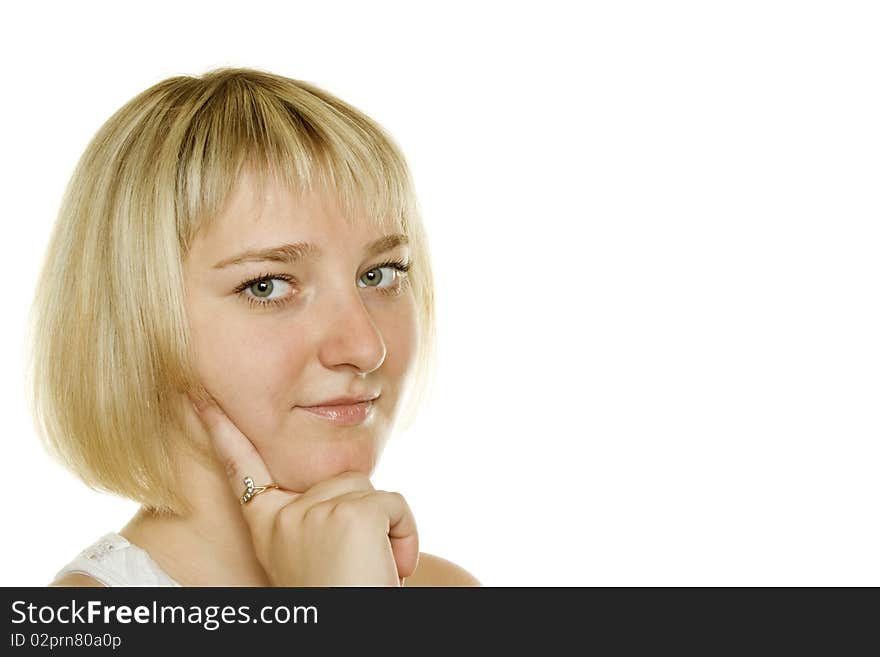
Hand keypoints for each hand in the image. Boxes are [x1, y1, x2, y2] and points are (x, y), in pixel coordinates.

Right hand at [188, 393, 418, 586]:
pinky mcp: (351, 516)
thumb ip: (311, 516)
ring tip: (373, 570)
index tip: (200, 399)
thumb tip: (337, 487)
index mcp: (266, 527)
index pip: (242, 469)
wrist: (352, 638)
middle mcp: (282, 517)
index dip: (222, 432)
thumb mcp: (312, 553)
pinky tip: (391, 569)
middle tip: (359, 564)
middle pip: (338, 479)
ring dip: (386, 528)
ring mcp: (313, 513)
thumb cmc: (341, 596)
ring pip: (369, 490)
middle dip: (362, 515)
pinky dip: (406, 536)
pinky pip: (395, 504)